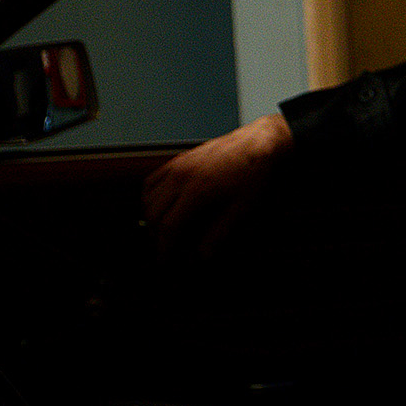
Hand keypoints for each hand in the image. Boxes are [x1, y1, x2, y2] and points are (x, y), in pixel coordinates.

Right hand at [142, 112, 292, 259]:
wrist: (257, 143)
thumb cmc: (253, 174)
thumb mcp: (242, 209)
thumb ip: (219, 234)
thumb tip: (203, 257)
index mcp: (197, 190)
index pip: (169, 227)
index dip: (165, 249)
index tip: (166, 263)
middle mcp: (181, 176)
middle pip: (154, 214)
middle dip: (157, 237)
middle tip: (167, 251)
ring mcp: (177, 166)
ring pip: (149, 197)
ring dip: (152, 218)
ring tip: (165, 233)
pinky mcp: (178, 160)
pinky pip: (152, 181)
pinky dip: (151, 198)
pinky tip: (162, 208)